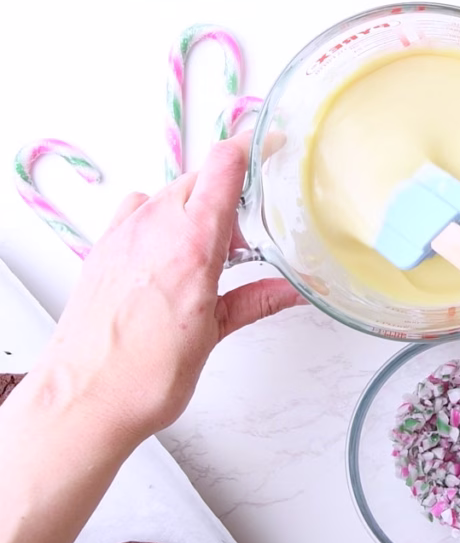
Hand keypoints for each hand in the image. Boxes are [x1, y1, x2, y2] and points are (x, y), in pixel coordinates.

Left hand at [0, 132, 303, 542]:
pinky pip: (138, 211)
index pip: (225, 165)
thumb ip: (257, 299)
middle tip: (256, 217)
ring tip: (217, 240)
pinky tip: (173, 248)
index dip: (254, 145)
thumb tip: (293, 289)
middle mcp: (154, 228)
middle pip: (201, 177)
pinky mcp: (103, 249)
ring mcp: (123, 235)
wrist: (83, 400)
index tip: (273, 142)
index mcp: (192, 243)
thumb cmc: (144, 375)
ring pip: (171, 194)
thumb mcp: (213, 333)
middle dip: (232, 188)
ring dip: (198, 205)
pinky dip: (163, 217)